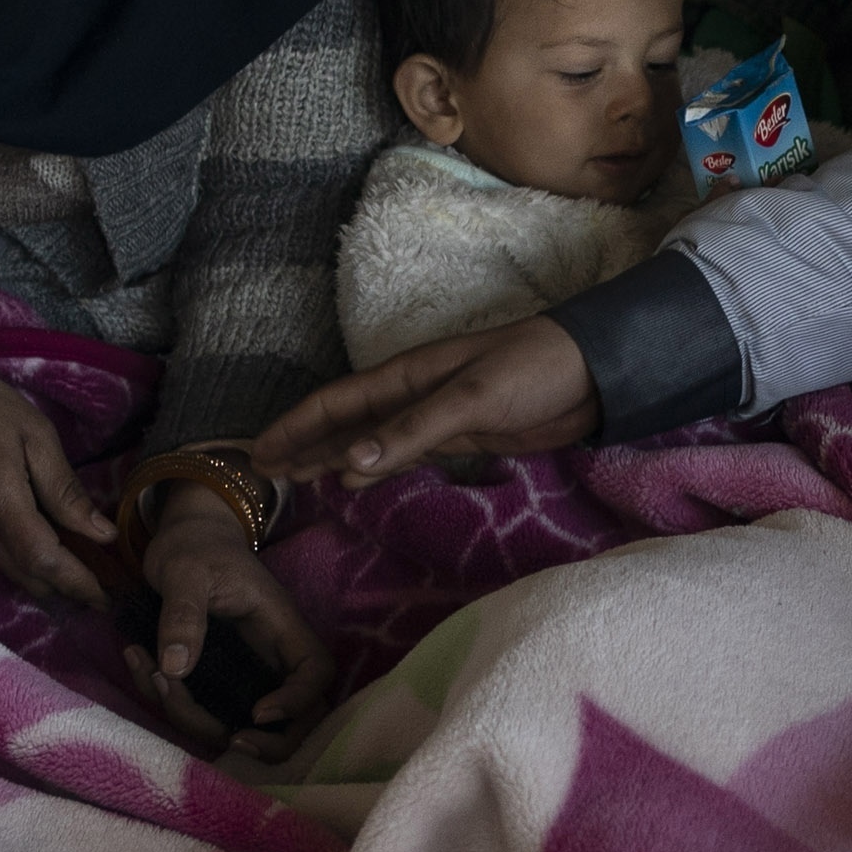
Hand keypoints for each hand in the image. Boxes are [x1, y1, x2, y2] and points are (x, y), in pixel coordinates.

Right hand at [0, 318, 113, 616]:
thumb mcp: (35, 434)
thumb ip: (66, 490)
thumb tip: (102, 535)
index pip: (42, 557)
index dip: (78, 581)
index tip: (108, 595)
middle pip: (28, 576)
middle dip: (69, 586)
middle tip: (105, 580)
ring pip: (11, 573)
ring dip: (46, 575)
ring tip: (80, 561)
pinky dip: (21, 560)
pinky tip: (40, 541)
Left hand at [132, 479, 335, 756]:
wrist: (180, 537)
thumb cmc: (193, 546)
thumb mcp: (184, 571)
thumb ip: (183, 615)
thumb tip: (176, 668)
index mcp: (280, 626)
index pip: (315, 672)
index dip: (297, 702)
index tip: (256, 712)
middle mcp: (270, 656)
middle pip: (298, 716)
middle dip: (266, 743)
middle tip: (226, 740)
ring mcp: (246, 671)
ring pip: (243, 722)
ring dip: (195, 719)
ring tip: (150, 675)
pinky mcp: (217, 678)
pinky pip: (204, 708)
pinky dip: (171, 702)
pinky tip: (139, 665)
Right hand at [252, 315, 600, 486]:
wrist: (592, 375)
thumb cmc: (531, 370)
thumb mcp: (470, 398)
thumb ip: (412, 429)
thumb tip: (352, 461)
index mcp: (406, 374)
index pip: (336, 402)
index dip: (295, 425)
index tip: (259, 451)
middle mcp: (411, 394)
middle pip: (342, 422)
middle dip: (302, 444)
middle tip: (261, 473)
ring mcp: (433, 417)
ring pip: (367, 441)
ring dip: (330, 457)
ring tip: (292, 479)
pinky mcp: (459, 437)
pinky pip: (402, 454)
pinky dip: (373, 468)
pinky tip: (352, 482)